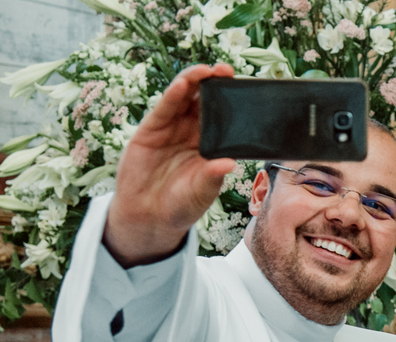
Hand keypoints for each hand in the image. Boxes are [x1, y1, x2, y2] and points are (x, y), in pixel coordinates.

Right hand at [104, 63, 236, 265]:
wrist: (150, 217)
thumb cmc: (182, 204)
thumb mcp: (202, 192)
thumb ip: (212, 176)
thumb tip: (230, 164)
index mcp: (211, 144)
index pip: (224, 118)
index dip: (232, 102)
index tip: (245, 89)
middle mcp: (192, 132)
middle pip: (204, 101)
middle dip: (214, 84)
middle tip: (226, 71)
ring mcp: (171, 129)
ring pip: (184, 98)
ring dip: (193, 81)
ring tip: (205, 70)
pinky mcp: (151, 130)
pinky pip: (164, 109)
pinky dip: (172, 96)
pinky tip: (182, 85)